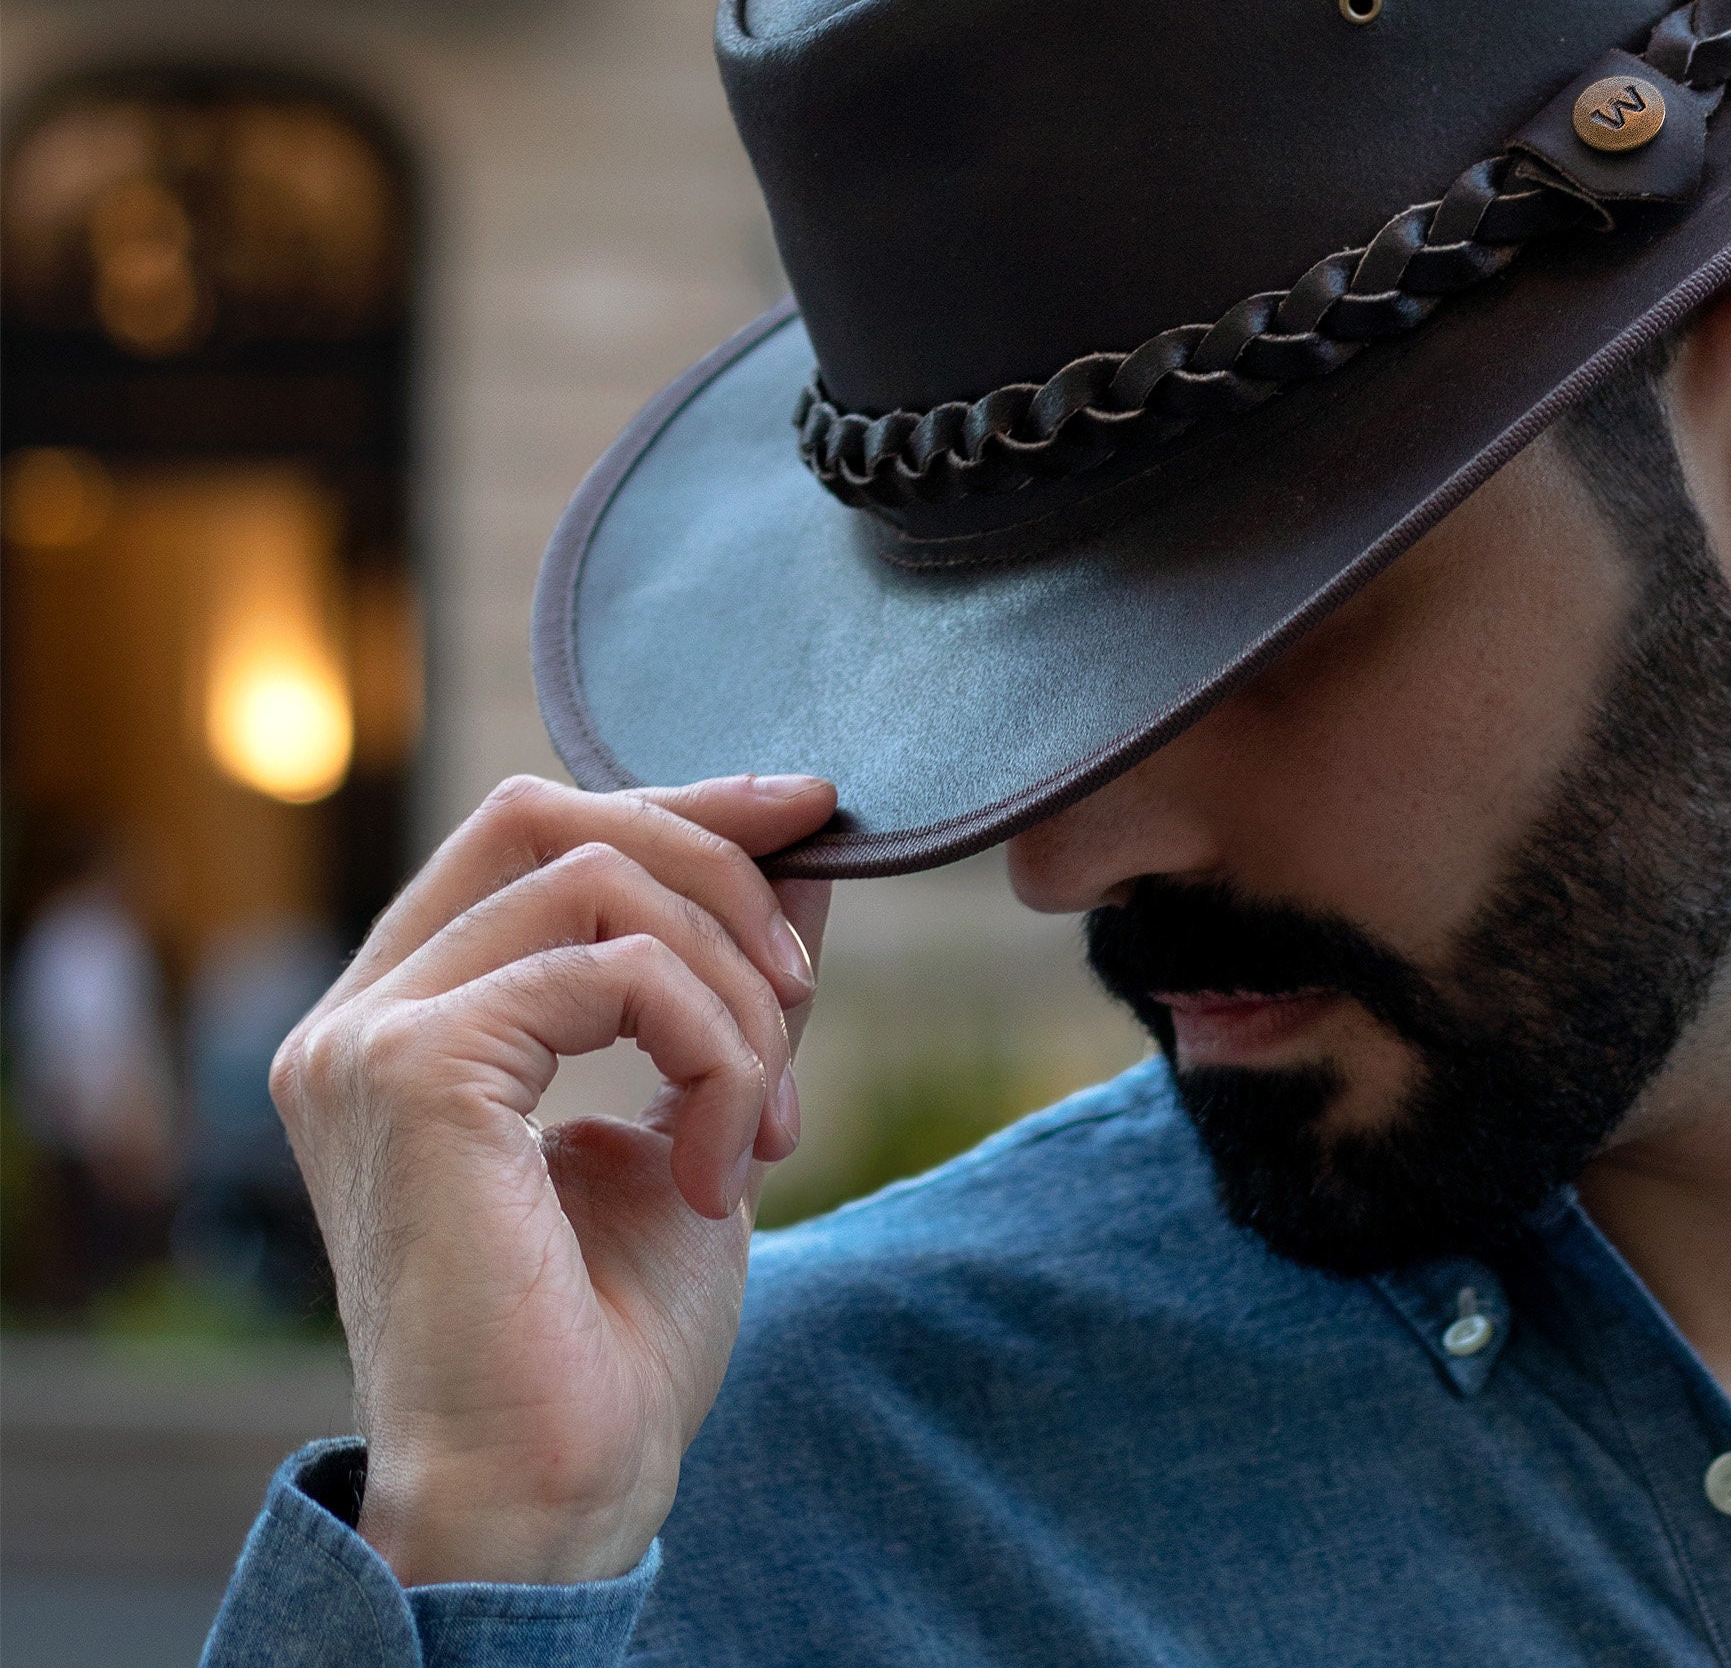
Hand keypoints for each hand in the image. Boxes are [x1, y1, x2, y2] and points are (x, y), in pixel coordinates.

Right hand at [269, 773, 837, 1585]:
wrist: (556, 1492)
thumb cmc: (612, 1337)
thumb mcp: (697, 1109)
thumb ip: (723, 982)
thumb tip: (797, 854)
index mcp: (404, 1021)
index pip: (531, 834)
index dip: (677, 805)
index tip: (805, 813)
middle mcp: (359, 1016)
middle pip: (548, 817)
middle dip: (712, 863)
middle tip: (804, 986)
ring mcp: (371, 1039)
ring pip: (603, 886)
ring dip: (734, 994)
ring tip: (768, 1124)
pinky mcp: (415, 1072)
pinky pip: (619, 972)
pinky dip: (713, 1049)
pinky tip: (721, 1168)